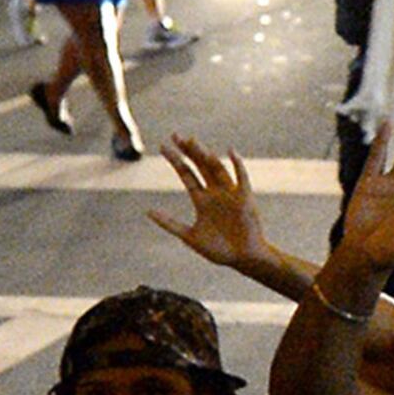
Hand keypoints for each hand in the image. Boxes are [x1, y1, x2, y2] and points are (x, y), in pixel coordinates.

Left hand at [148, 139, 270, 275]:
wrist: (243, 259)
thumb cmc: (219, 250)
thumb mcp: (189, 236)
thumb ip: (170, 223)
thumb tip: (148, 212)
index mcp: (201, 200)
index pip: (186, 174)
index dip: (176, 160)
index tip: (163, 146)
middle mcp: (215, 192)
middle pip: (200, 166)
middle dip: (189, 151)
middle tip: (176, 135)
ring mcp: (230, 193)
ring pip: (216, 169)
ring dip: (205, 155)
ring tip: (193, 142)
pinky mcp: (245, 198)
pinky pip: (241, 178)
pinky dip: (237, 165)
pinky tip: (230, 152)